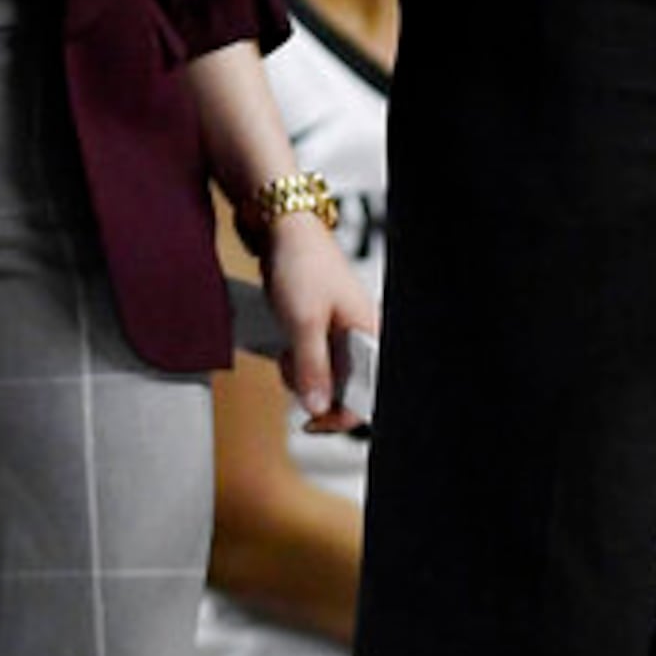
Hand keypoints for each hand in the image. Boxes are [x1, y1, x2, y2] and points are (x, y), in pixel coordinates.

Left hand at [257, 211, 380, 433]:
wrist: (285, 233)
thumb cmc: (303, 266)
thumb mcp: (303, 322)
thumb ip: (312, 369)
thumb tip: (318, 409)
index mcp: (370, 334)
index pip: (368, 394)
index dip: (341, 414)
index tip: (311, 422)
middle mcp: (362, 337)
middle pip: (346, 390)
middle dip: (315, 390)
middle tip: (294, 375)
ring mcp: (342, 335)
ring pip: (327, 379)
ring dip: (302, 376)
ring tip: (290, 350)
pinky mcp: (325, 332)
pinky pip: (314, 363)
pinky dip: (297, 362)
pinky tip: (290, 344)